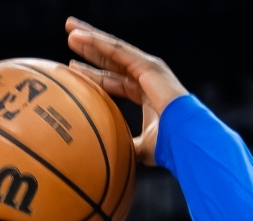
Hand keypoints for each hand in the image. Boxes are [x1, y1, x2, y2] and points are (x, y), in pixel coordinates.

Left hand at [65, 17, 188, 165]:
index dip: (94, 74)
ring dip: (90, 38)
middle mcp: (146, 76)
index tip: (73, 68)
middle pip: (111, 59)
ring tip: (69, 28)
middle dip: (90, 49)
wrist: (183, 137)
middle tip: (70, 38)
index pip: (114, 80)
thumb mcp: (141, 147)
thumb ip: (127, 146)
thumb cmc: (167, 145)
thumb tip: (113, 160)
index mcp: (145, 93)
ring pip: (112, 49)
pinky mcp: (146, 65)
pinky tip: (79, 36)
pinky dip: (96, 42)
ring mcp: (148, 68)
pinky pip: (116, 50)